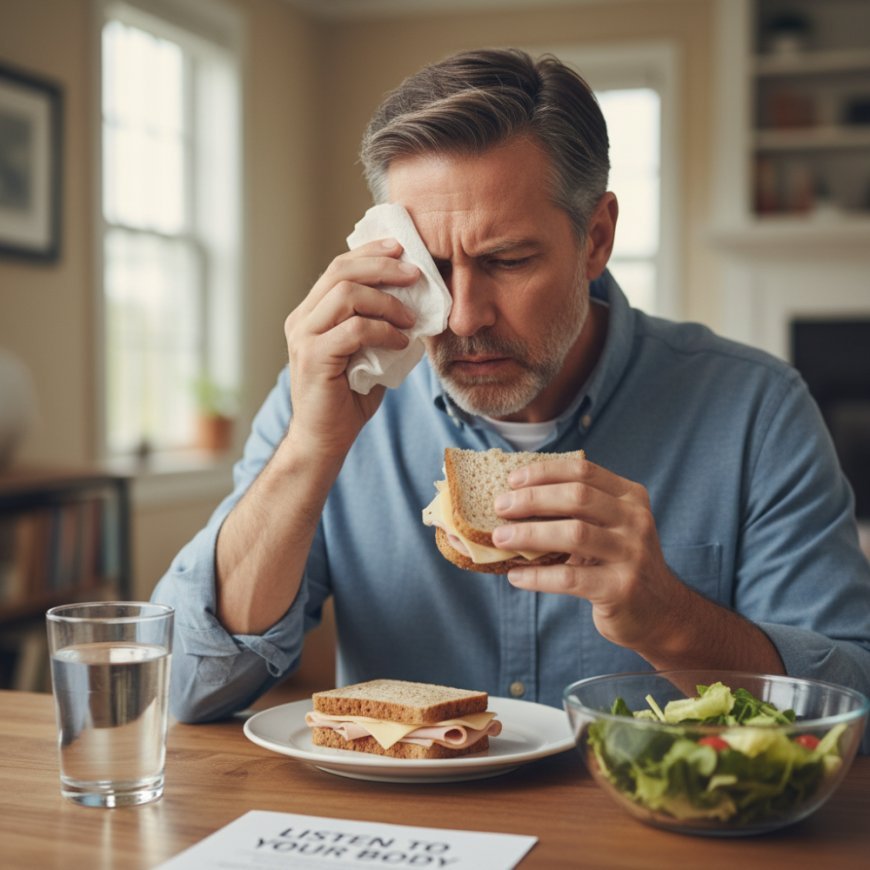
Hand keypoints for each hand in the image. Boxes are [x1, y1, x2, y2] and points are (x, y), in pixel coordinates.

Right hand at [283, 238, 418, 456]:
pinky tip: (400, 341)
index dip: (371, 252)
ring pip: (346, 295)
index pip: (339, 267)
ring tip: (411, 318)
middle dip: (383, 266)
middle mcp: (301, 320)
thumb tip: (417, 303)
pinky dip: (384, 330)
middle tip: (415, 274)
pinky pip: (354, 329)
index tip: (402, 248)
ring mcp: (304, 337)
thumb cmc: (349, 398)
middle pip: (341, 271)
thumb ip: (380, 325)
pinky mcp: (314, 357)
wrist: (325, 439)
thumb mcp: (369, 352)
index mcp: (311, 314)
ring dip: (387, 301)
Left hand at [491, 456, 686, 654]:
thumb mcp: (609, 529)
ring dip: (530, 534)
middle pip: (577, 497)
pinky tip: (515, 576)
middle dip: (532, 499)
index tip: (512, 480)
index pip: (583, 472)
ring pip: (574, 534)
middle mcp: (635, 520)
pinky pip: (571, 577)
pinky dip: (538, 576)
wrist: (659, 613)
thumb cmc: (619, 564)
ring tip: (500, 538)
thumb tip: (515, 500)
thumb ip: (577, 511)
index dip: (544, 472)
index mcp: (630, 497)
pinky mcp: (621, 588)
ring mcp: (632, 554)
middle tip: (499, 507)